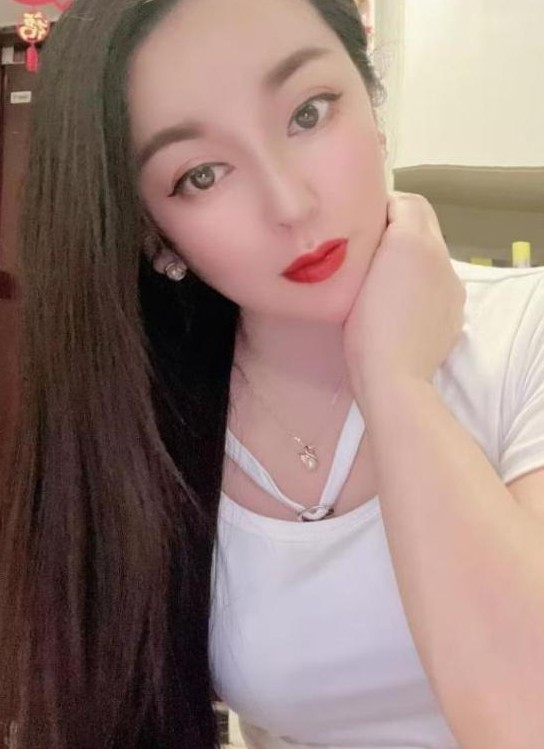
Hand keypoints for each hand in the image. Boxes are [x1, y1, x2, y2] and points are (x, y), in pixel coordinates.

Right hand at [342, 192, 465, 397]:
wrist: (394, 377)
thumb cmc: (365, 328)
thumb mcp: (355, 276)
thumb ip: (369, 241)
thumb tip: (375, 230)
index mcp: (415, 241)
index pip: (404, 202)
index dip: (382, 207)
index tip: (360, 225)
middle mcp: (441, 256)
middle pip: (424, 222)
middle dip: (399, 227)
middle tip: (370, 246)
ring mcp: (452, 285)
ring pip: (432, 253)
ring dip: (411, 254)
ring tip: (383, 278)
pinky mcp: (456, 309)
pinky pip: (439, 281)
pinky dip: (423, 281)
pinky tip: (402, 303)